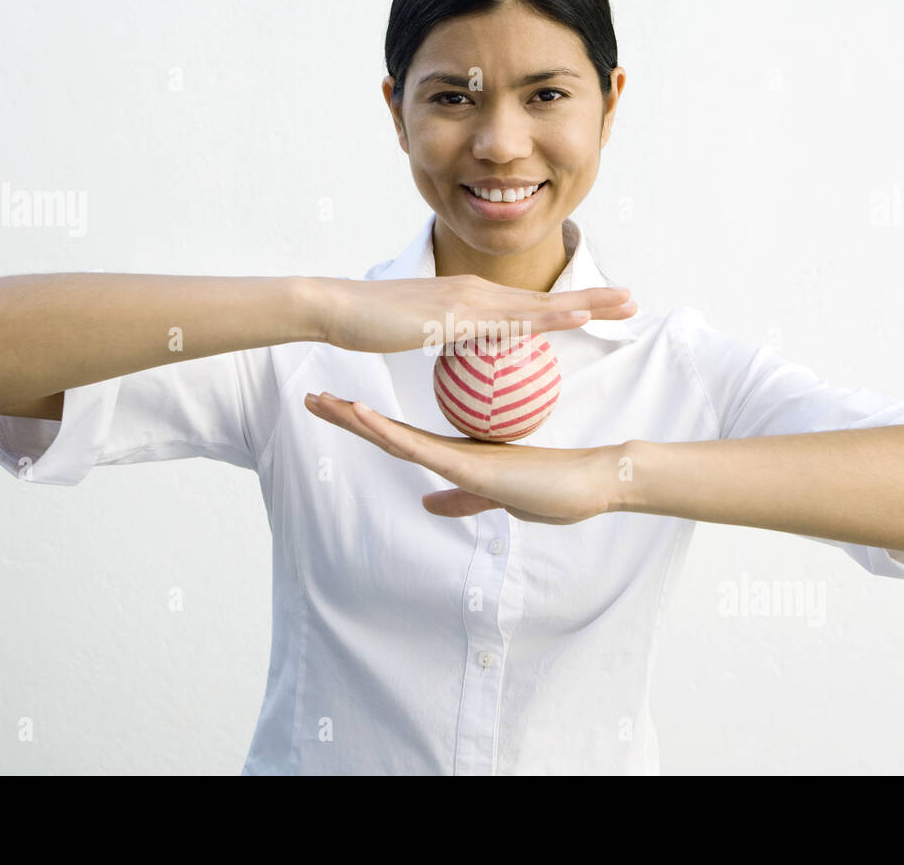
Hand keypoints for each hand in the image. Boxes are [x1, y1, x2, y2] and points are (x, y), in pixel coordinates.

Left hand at [303, 392, 627, 524]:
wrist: (592, 482)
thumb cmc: (552, 491)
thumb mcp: (491, 500)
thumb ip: (459, 501)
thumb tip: (426, 505)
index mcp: (454, 454)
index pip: (398, 437)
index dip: (365, 423)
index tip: (335, 408)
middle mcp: (450, 448)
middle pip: (387, 429)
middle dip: (346, 415)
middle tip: (311, 397)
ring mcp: (458, 454)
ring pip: (394, 434)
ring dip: (354, 418)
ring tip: (320, 401)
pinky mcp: (470, 465)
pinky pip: (419, 447)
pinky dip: (385, 431)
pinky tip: (361, 415)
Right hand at [316, 274, 635, 353]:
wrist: (336, 307)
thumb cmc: (371, 324)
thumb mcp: (419, 336)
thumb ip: (446, 344)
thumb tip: (463, 360)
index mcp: (470, 298)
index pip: (529, 304)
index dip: (569, 304)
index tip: (605, 308)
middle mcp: (476, 292)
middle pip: (545, 297)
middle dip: (594, 297)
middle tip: (635, 301)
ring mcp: (467, 300)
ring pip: (536, 304)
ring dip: (583, 302)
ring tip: (623, 305)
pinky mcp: (454, 314)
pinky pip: (509, 320)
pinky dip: (546, 317)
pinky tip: (574, 318)